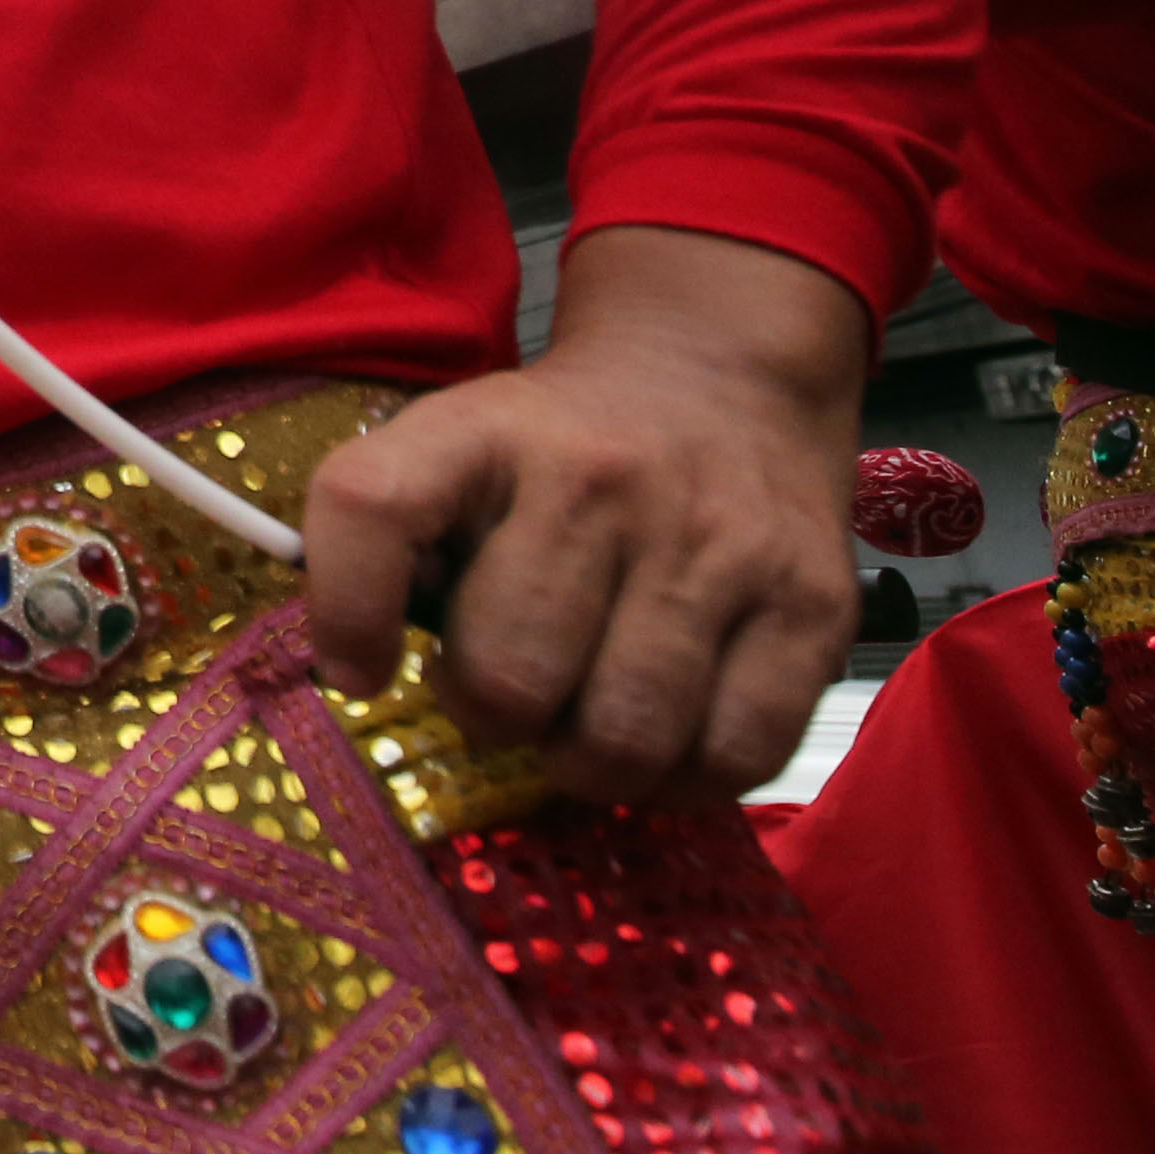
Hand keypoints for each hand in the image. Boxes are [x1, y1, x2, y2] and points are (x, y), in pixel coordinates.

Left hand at [302, 224, 872, 807]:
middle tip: (508, 694)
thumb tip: (358, 671)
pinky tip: (664, 738)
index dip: (344, 611)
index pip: (373, 506)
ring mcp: (715, 545)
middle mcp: (599, 480)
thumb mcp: (457, 446)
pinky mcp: (810, 605)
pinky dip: (684, 780)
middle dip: (493, 716)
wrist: (721, 373)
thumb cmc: (565, 446)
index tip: (358, 672)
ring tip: (584, 719)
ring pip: (623, 738)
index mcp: (481, 430)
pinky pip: (732, 758)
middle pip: (509, 677)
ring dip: (588, 763)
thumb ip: (392, 540)